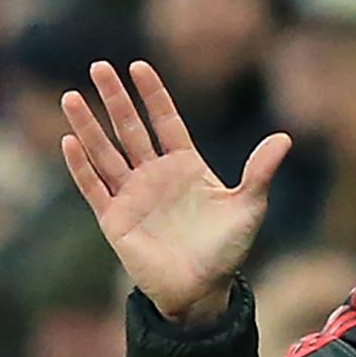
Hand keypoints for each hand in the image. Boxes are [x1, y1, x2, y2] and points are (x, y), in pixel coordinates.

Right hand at [60, 60, 291, 325]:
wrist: (202, 290)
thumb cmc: (226, 249)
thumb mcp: (248, 207)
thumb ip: (260, 172)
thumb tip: (285, 138)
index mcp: (186, 166)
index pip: (165, 122)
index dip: (153, 95)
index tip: (138, 66)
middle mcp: (155, 175)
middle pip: (131, 129)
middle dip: (116, 100)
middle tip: (100, 66)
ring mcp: (132, 195)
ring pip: (106, 153)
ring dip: (89, 126)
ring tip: (72, 97)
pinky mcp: (115, 219)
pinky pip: (94, 188)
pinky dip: (81, 167)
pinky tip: (70, 142)